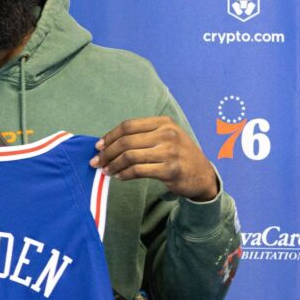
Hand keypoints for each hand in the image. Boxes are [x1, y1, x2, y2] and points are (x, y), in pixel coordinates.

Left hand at [91, 117, 217, 200]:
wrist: (202, 175)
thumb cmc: (177, 155)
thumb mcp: (165, 137)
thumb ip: (141, 136)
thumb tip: (107, 144)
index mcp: (164, 123)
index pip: (128, 126)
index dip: (110, 136)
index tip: (98, 146)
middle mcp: (168, 134)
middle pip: (126, 141)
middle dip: (107, 153)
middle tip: (96, 162)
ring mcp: (170, 152)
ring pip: (130, 156)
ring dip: (113, 165)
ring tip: (106, 171)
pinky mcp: (170, 170)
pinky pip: (138, 170)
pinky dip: (124, 174)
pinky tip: (119, 176)